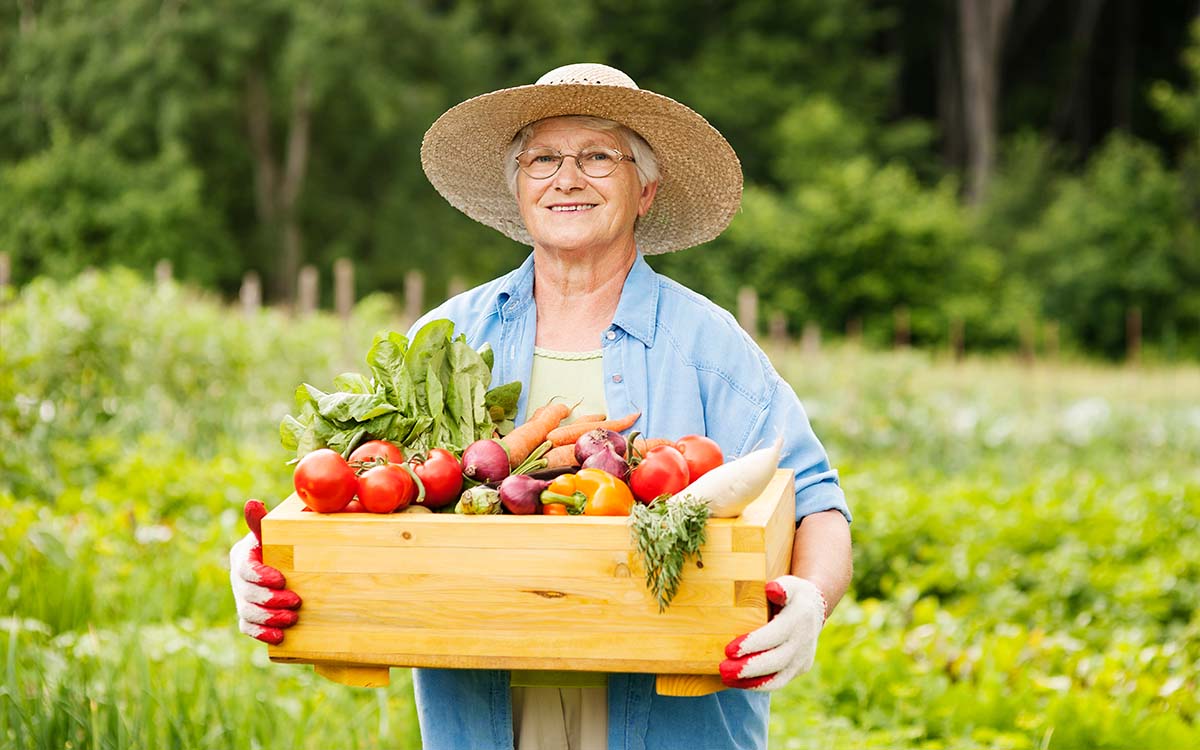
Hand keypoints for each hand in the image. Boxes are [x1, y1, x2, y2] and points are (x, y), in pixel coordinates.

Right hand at [230, 499, 300, 644]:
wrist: (293, 562)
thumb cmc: (285, 543)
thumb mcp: (276, 531)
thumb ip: (264, 522)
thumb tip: (252, 503)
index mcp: (243, 555)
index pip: (245, 568)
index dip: (261, 576)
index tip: (282, 579)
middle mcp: (238, 578)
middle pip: (247, 594)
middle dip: (271, 600)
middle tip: (296, 602)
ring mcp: (241, 598)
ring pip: (248, 613)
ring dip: (270, 618)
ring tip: (292, 619)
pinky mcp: (248, 615)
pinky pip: (248, 628)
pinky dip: (262, 634)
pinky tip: (279, 637)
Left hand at [719, 575, 825, 690]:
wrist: (815, 610)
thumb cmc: (794, 594)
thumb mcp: (791, 584)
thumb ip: (782, 587)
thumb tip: (771, 589)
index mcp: (799, 619)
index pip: (774, 635)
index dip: (752, 644)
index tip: (728, 649)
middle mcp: (803, 642)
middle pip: (776, 660)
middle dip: (748, 667)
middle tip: (723, 669)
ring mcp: (802, 658)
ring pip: (778, 678)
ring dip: (750, 681)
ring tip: (726, 678)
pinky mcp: (799, 669)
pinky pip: (778, 682)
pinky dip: (757, 685)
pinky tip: (737, 683)